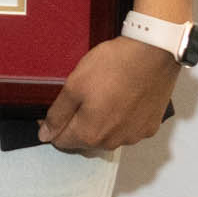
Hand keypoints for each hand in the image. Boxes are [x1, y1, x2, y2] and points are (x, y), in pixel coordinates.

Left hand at [37, 36, 179, 153]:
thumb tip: (45, 135)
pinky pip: (128, 130)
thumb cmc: (111, 66)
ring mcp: (134, 136)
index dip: (54, 126)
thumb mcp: (74, 85)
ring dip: (100, 124)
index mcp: (90, 134)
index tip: (57, 108)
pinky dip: (121, 120)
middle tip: (80, 97)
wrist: (153, 54)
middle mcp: (112, 142)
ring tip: (103, 96)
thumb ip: (58, 114)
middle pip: (85, 142)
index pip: (62, 142)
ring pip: (108, 137)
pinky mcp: (150, 127)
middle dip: (77, 126)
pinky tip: (122, 100)